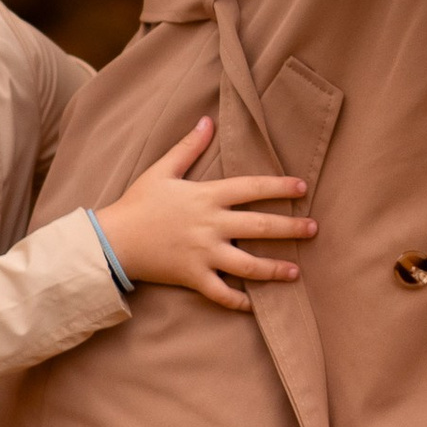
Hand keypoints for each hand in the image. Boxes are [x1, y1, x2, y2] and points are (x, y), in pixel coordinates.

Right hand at [94, 119, 315, 310]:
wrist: (112, 240)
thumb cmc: (138, 203)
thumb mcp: (162, 170)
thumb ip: (188, 147)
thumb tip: (207, 121)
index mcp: (206, 196)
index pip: (252, 188)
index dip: (280, 187)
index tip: (303, 188)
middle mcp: (210, 225)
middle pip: (259, 226)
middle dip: (290, 228)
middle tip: (314, 229)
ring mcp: (203, 254)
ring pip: (248, 264)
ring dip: (275, 269)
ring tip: (296, 272)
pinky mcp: (192, 277)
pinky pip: (222, 293)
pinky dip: (240, 301)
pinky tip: (257, 305)